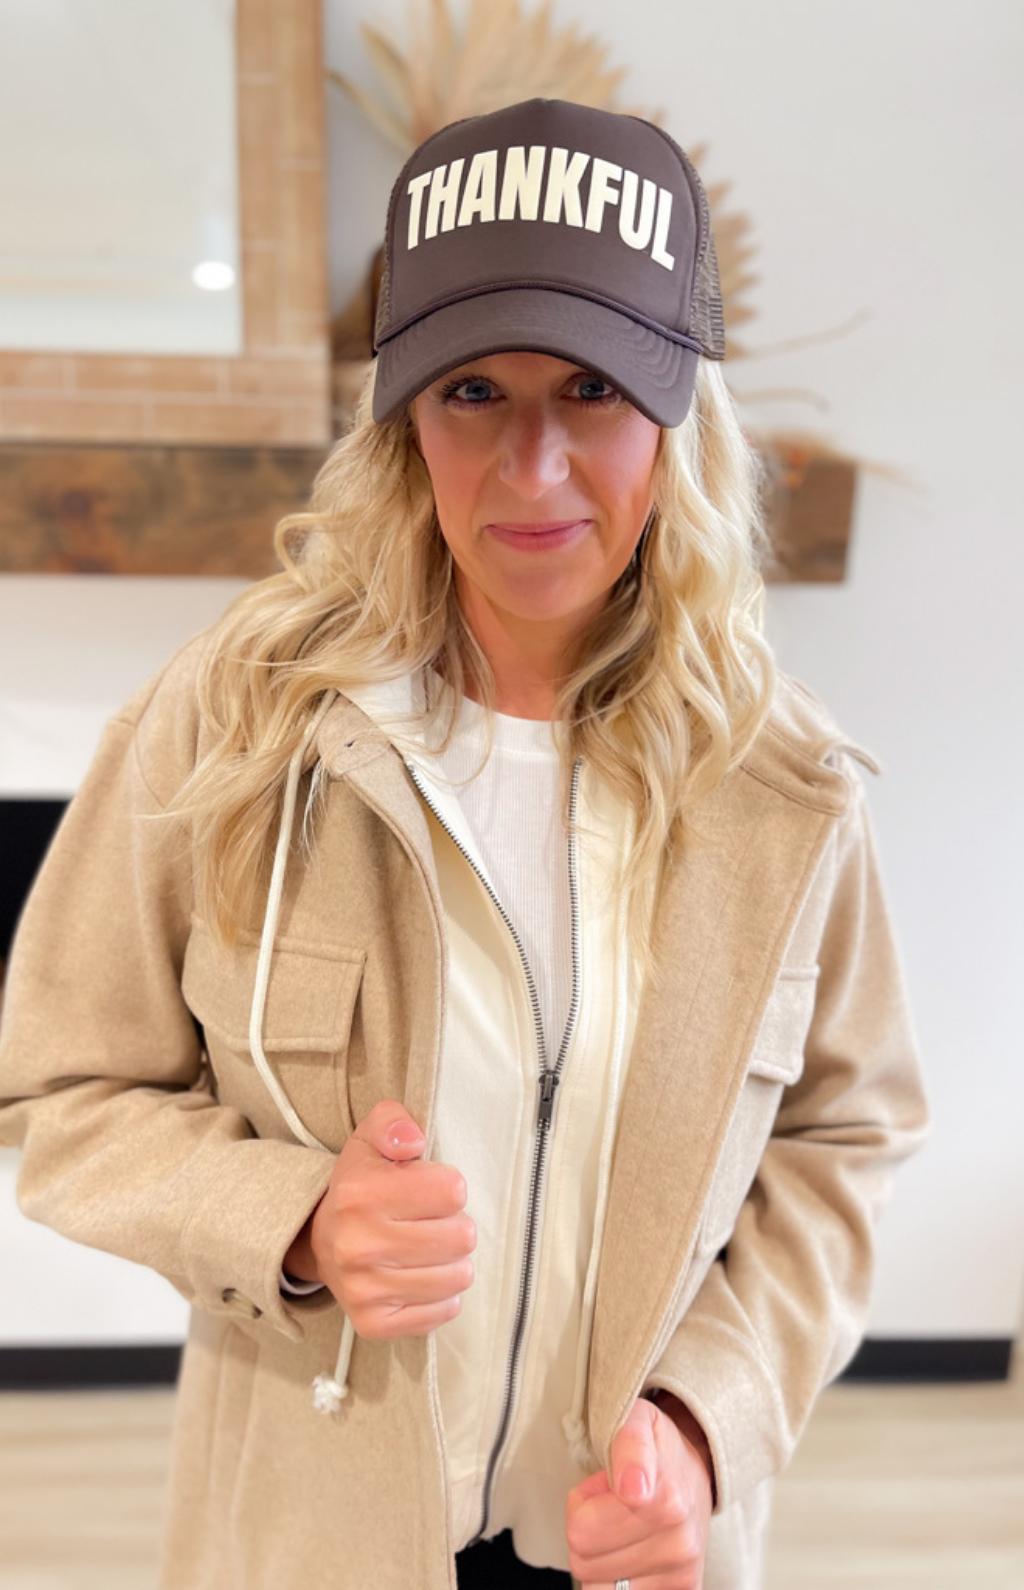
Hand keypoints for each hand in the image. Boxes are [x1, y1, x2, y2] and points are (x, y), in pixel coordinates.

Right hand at [303, 1099, 476, 1338]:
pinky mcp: (374, 1323)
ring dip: (452, 1261)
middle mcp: (358, 1245)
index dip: (448, 1187)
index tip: (428, 1189)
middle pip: (462, 1236)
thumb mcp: (371, 1138)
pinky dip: (442, 1296)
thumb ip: (393, 1122)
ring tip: (429, 1249)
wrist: (321, 1241)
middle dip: (455, 1225)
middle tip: (431, 1222)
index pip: (453, 1190)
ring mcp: (364, 1289)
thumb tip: (413, 1141)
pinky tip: (421, 1277)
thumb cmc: (361, 1186)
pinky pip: (444, 1312)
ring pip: (458, 1277)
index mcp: (361, 1194)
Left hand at [565, 1393, 712, 1587]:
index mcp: (665, 1499)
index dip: (583, 1502)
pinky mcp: (683, 1589)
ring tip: (620, 1524)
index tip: (605, 1485)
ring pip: (597, 1585)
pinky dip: (615, 1578)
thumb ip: (629, 1445)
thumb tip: (632, 1488)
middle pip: (583, 1559)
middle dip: (585, 1528)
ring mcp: (682, 1572)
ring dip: (599, 1556)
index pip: (581, 1530)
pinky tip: (630, 1551)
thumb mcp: (637, 1420)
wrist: (696, 1474)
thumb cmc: (657, 1447)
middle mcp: (679, 1542)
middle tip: (609, 1502)